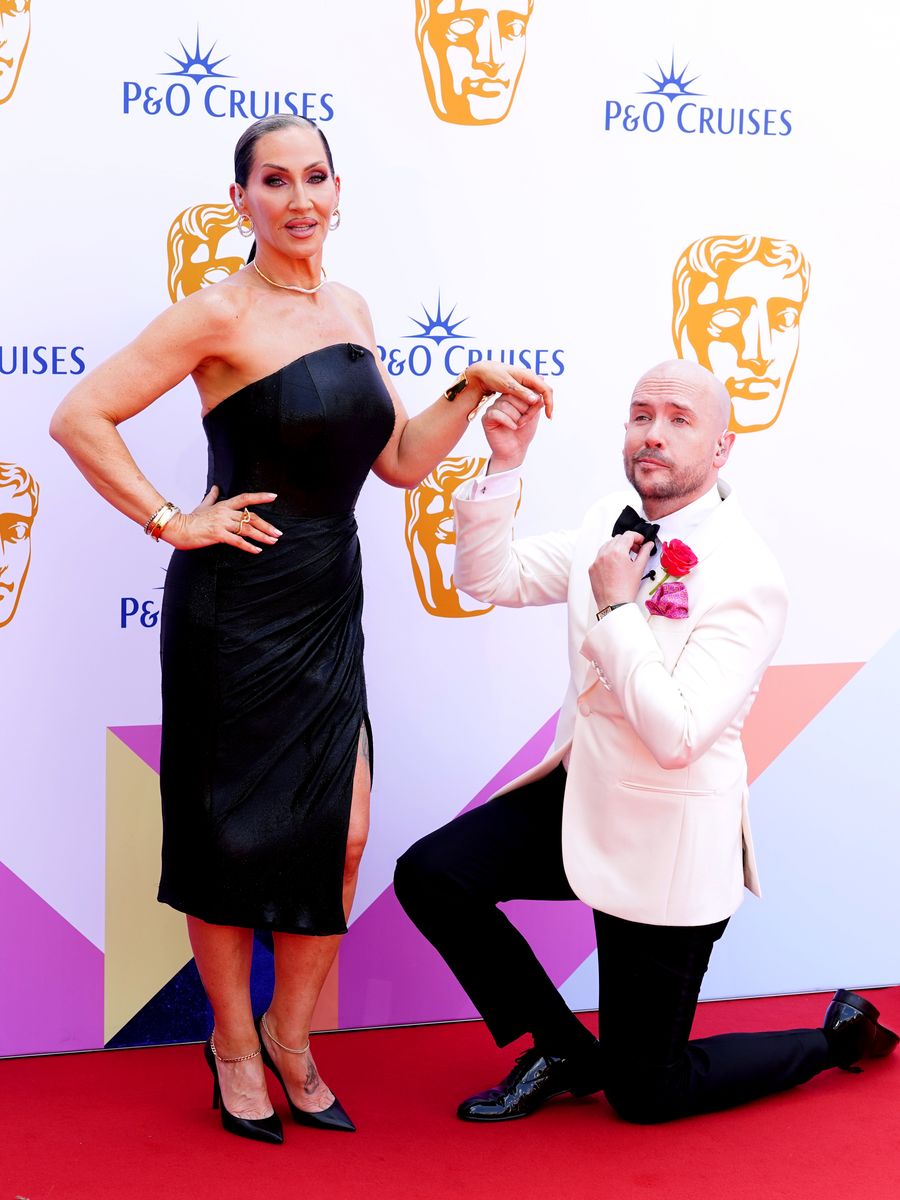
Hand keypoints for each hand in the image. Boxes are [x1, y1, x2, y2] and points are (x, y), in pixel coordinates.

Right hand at [162, 486, 282, 553]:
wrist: (177, 528)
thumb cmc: (190, 518)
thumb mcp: (203, 505)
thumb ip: (212, 496)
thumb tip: (215, 487)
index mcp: (223, 505)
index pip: (245, 498)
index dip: (260, 497)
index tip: (274, 497)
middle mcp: (225, 513)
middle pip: (251, 517)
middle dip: (267, 526)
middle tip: (278, 533)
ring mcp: (222, 524)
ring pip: (247, 529)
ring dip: (262, 536)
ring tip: (273, 541)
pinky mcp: (218, 535)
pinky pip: (238, 541)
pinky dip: (249, 546)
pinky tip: (257, 550)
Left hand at [467, 363, 552, 423]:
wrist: (483, 372)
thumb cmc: (493, 376)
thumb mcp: (507, 385)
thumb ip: (521, 392)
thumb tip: (536, 399)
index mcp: (528, 375)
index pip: (546, 390)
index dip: (550, 403)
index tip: (549, 417)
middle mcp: (530, 378)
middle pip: (542, 395)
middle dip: (539, 409)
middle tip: (525, 422)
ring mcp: (526, 382)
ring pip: (536, 397)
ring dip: (532, 410)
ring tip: (522, 421)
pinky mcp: (521, 387)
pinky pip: (530, 397)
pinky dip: (528, 407)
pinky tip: (524, 415)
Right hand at [482, 392, 544, 472]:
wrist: (515, 450)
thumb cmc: (524, 433)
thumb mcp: (534, 414)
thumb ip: (536, 399)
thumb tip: (542, 378)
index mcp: (512, 398)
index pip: (520, 391)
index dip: (529, 403)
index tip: (532, 415)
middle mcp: (501, 401)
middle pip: (512, 396)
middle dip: (523, 410)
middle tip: (525, 422)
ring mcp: (493, 409)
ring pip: (504, 405)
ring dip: (515, 417)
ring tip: (519, 425)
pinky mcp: (487, 418)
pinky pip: (496, 413)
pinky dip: (507, 421)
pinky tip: (513, 427)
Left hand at [588, 533, 653, 611]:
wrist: (614, 604)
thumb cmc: (626, 589)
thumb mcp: (639, 568)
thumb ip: (645, 553)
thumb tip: (648, 545)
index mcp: (617, 552)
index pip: (628, 535)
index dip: (637, 536)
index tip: (641, 542)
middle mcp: (605, 554)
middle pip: (617, 539)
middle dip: (628, 542)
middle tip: (635, 550)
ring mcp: (596, 561)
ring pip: (607, 546)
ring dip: (617, 547)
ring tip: (625, 558)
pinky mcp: (592, 568)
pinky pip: (600, 556)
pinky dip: (608, 556)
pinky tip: (615, 566)